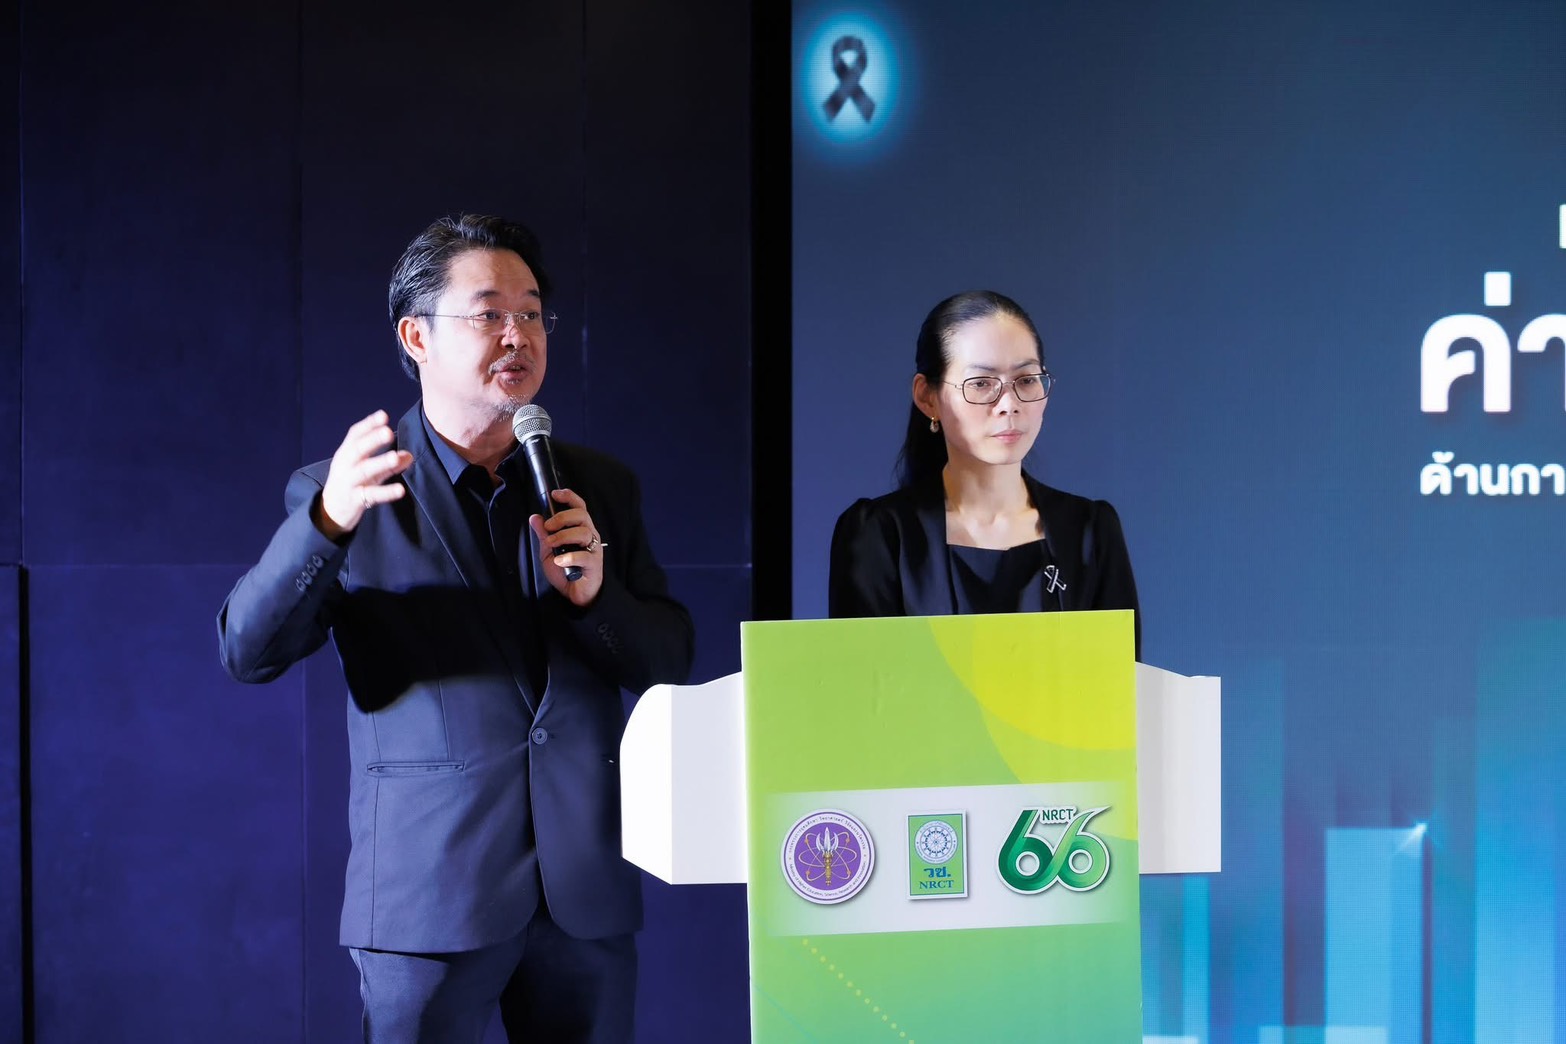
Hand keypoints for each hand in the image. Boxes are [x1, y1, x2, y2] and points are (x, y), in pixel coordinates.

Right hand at [316, 410, 413, 539]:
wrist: (331, 512)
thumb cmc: (352, 484)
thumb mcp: (369, 471)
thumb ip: (389, 464)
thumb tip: (410, 455)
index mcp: (346, 453)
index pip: (355, 435)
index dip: (368, 424)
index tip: (383, 415)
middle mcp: (344, 465)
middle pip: (357, 450)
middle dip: (372, 440)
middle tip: (388, 432)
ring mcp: (348, 483)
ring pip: (364, 471)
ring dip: (380, 463)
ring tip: (395, 456)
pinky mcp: (354, 500)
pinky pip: (371, 495)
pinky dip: (386, 492)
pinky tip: (400, 490)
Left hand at [529, 488, 604, 606]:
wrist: (575, 593)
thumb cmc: (565, 570)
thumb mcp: (548, 551)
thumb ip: (543, 534)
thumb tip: (534, 517)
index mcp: (580, 529)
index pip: (579, 507)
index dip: (569, 497)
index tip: (555, 494)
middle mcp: (589, 536)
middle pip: (581, 515)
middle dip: (562, 517)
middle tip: (548, 527)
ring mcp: (594, 549)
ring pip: (584, 532)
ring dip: (563, 536)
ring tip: (551, 543)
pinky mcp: (595, 564)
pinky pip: (584, 555)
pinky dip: (569, 557)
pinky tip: (559, 561)